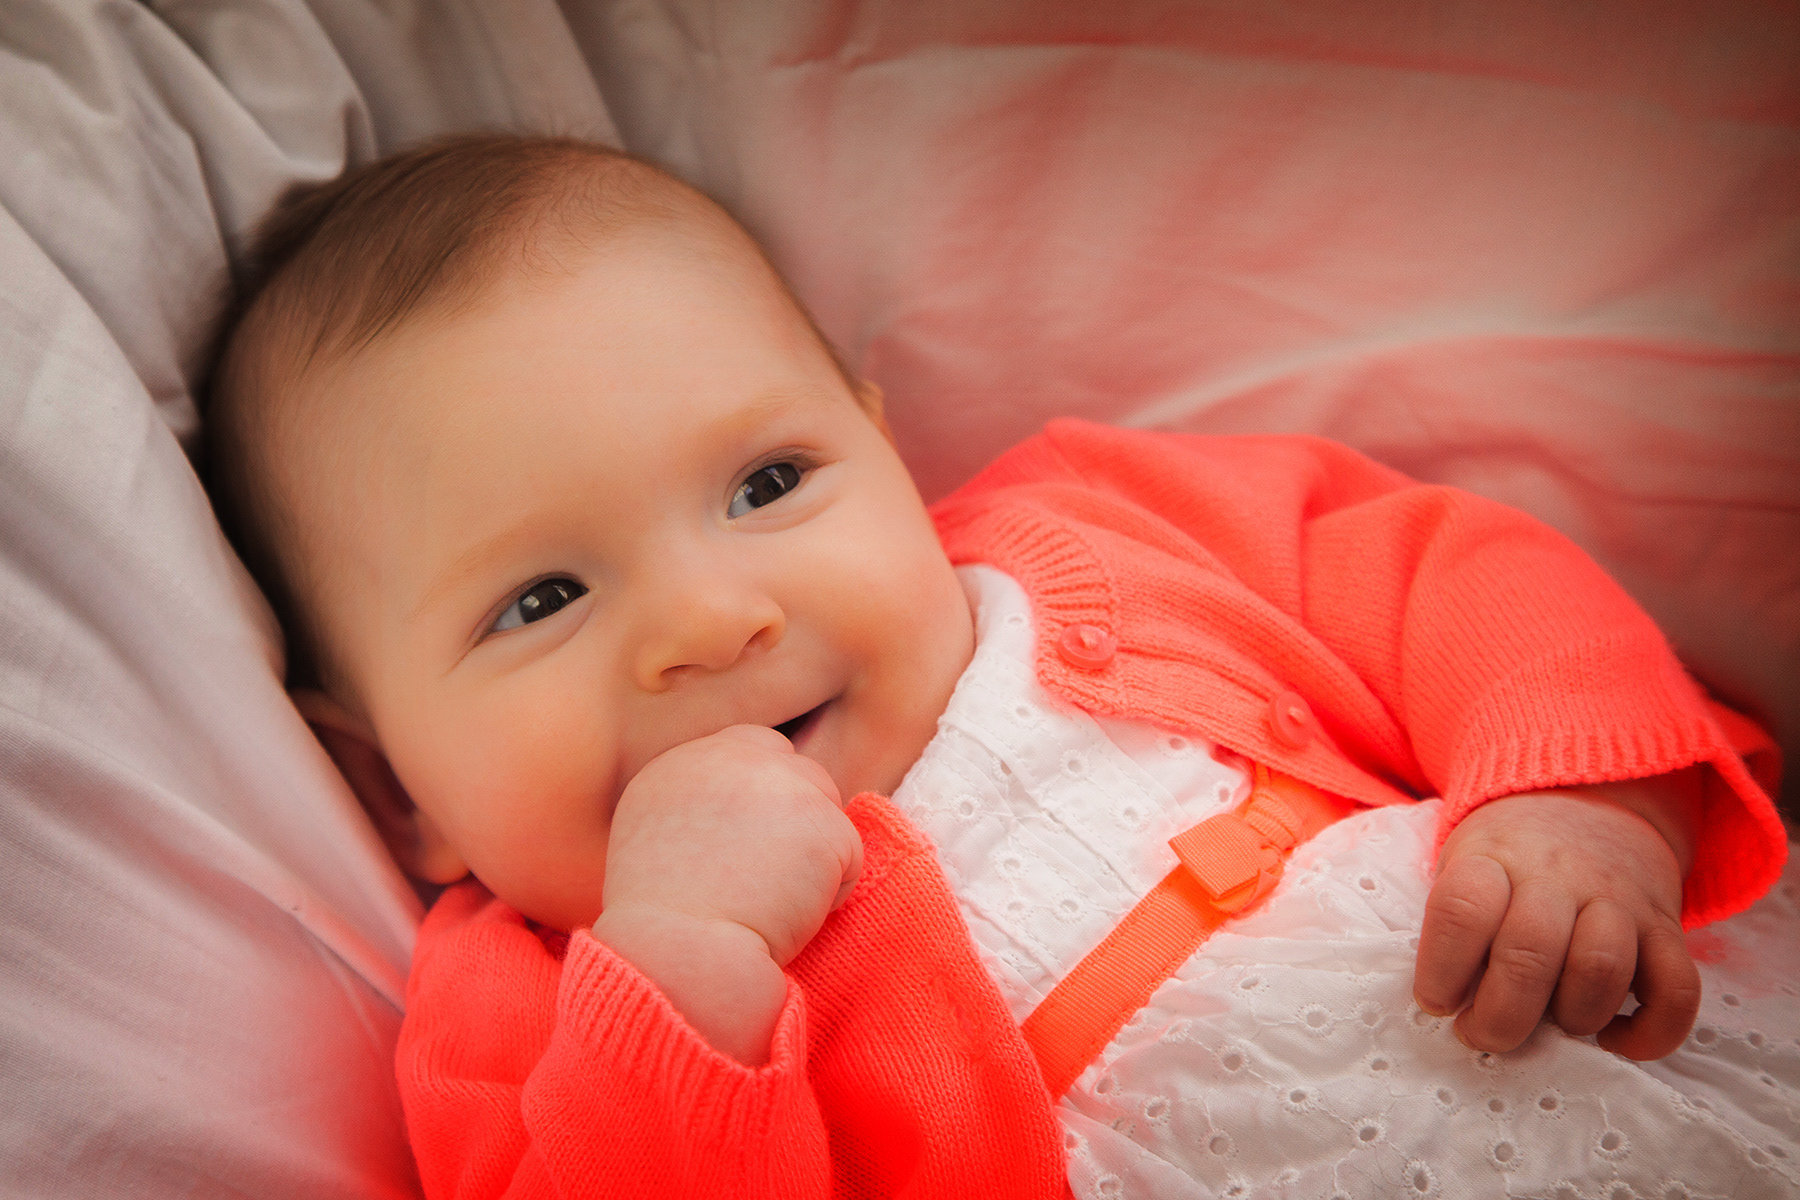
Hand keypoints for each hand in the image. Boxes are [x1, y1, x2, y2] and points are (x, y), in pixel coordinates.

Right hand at [591, 725, 862, 1062]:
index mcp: (682, 765)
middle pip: (802, 773)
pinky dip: (831, 894)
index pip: (754, 747)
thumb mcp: (657, 845)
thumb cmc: (666, 930)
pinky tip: (787, 916)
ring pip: (828, 811)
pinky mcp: (822, 820)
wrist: (681, 961)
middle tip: (767, 885)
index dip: (769, 795)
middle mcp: (729, 758)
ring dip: (814, 858)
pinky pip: (850, 856)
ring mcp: (778, 783)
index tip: (758, 845)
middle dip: (800, 825)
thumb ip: (700, 810)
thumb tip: (753, 816)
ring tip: (769, 903)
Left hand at [1413, 771, 1702, 1060]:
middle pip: (1530, 952)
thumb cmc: (1511, 858)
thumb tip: (1454, 1007)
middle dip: (1500, 1016)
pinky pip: (1677, 991)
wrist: (1591, 803)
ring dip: (1572, 1016)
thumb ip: (1457, 927)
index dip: (1441, 968)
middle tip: (1483, 1034)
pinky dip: (1650, 1032)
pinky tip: (1614, 1039)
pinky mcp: (1666, 928)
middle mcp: (1557, 876)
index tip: (1435, 1002)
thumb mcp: (1465, 864)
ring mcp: (1618, 900)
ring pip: (1601, 967)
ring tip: (1552, 1024)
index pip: (1462, 908)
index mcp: (1493, 859)